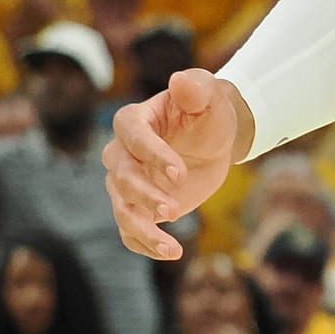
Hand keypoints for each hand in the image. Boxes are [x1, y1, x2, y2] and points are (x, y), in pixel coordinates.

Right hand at [104, 68, 246, 260]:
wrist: (213, 139)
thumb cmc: (207, 112)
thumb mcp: (208, 95)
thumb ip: (195, 87)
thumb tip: (181, 81)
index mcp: (134, 122)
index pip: (132, 138)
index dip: (152, 156)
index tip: (180, 174)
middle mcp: (122, 154)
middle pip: (120, 177)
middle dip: (144, 195)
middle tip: (174, 210)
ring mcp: (128, 183)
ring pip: (123, 210)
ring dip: (144, 230)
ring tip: (172, 248)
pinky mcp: (140, 207)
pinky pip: (132, 231)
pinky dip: (146, 244)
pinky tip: (171, 252)